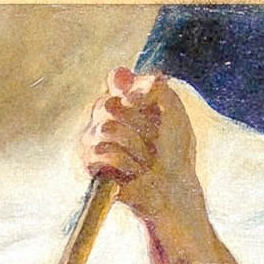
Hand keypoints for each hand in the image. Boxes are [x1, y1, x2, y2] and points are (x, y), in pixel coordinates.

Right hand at [80, 70, 206, 232]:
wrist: (172, 188)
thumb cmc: (175, 151)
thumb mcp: (174, 111)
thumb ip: (155, 86)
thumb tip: (122, 76)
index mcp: (123, 101)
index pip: (117, 80)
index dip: (134, 93)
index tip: (149, 105)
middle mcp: (104, 116)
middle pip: (107, 104)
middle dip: (138, 124)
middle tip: (153, 141)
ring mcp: (93, 140)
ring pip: (106, 129)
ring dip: (135, 147)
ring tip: (145, 160)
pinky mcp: (88, 164)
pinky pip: (102, 152)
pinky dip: (126, 163)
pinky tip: (135, 172)